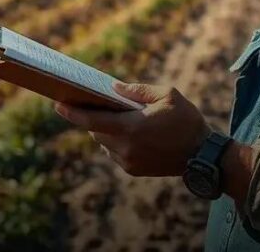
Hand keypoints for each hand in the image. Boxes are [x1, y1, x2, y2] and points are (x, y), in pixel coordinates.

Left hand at [53, 81, 210, 176]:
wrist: (202, 155)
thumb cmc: (187, 121)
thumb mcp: (168, 95)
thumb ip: (138, 91)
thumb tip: (114, 89)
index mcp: (132, 127)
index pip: (92, 121)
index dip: (73, 113)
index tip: (57, 105)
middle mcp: (125, 147)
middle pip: (96, 131)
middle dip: (95, 117)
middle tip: (99, 105)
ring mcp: (128, 161)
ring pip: (105, 143)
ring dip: (108, 130)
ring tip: (124, 119)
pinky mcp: (133, 170)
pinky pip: (115, 153)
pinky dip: (117, 142)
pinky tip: (134, 133)